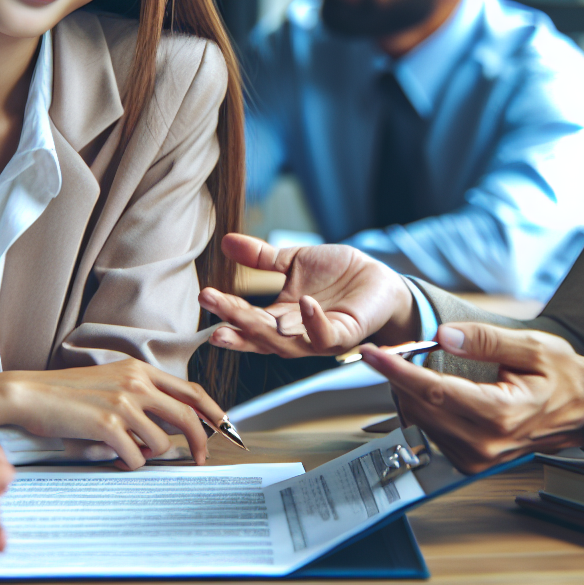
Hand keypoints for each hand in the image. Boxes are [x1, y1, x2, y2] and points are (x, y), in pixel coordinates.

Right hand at [0, 361, 224, 468]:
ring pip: (162, 443)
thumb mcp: (110, 384)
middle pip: (188, 417)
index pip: (191, 390)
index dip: (213, 411)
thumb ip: (141, 398)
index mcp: (139, 371)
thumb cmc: (66, 395)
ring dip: (147, 455)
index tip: (224, 428)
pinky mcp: (108, 424)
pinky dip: (127, 462)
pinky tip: (110, 456)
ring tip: (124, 451)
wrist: (29, 395)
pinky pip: (136, 457)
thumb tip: (170, 428)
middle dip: (201, 443)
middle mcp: (137, 383)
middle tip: (200, 459)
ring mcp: (124, 403)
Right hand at [198, 233, 417, 356]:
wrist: (378, 278)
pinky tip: (303, 303)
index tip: (205, 296)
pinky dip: (313, 321)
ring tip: (239, 312)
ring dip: (261, 330)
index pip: (248, 319)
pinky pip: (325, 334)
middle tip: (211, 305)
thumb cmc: (338, 274)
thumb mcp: (294, 262)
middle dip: (234, 322)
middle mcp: (296, 333)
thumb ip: (262, 258)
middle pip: (260, 334)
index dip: (227, 310)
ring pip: (286, 342)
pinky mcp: (345, 334)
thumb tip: (226, 242)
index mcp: (281, 317)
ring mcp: (319, 337)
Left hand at [360, 323, 583, 473]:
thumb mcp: (533, 346)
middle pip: (421, 409)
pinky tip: (428, 390)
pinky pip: (433, 435)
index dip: (397, 371)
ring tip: (414, 367)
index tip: (372, 354)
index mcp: (500, 414)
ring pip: (422, 424)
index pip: (434, 392)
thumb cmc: (565, 376)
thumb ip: (486, 340)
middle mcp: (485, 444)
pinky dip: (423, 410)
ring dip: (409, 394)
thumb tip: (443, 338)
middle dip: (399, 378)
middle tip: (393, 351)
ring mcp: (478, 459)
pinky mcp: (473, 463)